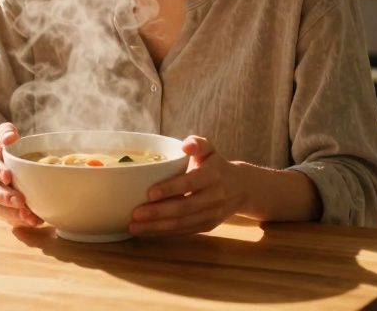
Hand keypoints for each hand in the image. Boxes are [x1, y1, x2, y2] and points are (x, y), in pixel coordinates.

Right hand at [0, 123, 42, 227]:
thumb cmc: (2, 150)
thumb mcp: (2, 136)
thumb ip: (6, 132)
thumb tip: (11, 137)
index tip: (8, 176)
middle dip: (5, 197)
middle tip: (21, 201)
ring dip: (12, 214)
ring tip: (29, 216)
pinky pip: (5, 218)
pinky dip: (19, 221)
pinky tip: (34, 221)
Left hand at [129, 136, 246, 235]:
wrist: (242, 188)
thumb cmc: (216, 166)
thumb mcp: (210, 150)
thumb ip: (198, 143)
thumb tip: (185, 145)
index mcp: (212, 175)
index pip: (190, 183)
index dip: (170, 189)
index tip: (149, 193)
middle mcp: (214, 197)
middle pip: (184, 208)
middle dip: (158, 213)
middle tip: (135, 214)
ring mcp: (211, 214)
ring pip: (182, 224)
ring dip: (157, 227)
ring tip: (134, 227)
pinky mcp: (207, 226)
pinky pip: (184, 232)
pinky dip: (164, 233)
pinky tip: (147, 231)